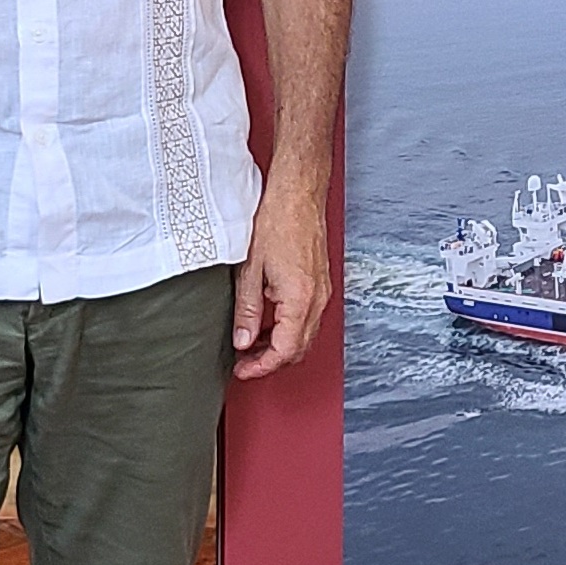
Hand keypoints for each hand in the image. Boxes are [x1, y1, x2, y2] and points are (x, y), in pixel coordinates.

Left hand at [230, 173, 332, 381]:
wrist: (297, 193)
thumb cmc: (276, 221)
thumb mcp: (250, 270)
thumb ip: (248, 310)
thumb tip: (243, 341)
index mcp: (300, 299)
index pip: (285, 351)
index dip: (262, 367)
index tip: (243, 370)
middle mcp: (317, 299)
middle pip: (299, 349)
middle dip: (271, 360)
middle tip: (244, 361)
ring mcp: (322, 291)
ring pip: (305, 334)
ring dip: (281, 345)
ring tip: (252, 342)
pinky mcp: (320, 283)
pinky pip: (308, 317)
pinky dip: (289, 327)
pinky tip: (269, 320)